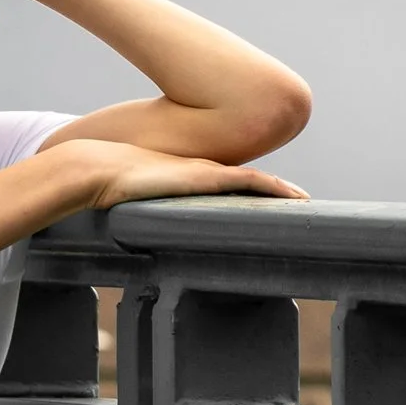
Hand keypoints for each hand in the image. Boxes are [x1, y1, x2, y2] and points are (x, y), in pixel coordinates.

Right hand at [55, 139, 307, 212]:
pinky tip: (294, 198)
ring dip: (281, 192)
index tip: (273, 201)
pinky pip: (251, 182)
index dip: (253, 190)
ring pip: (255, 182)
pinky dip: (275, 189)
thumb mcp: (131, 198)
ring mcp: (206, 172)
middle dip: (275, 192)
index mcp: (187, 176)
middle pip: (248, 181)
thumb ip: (138, 207)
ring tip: (305, 203)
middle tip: (301, 204)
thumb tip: (130, 236)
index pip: (229, 183)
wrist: (100, 168)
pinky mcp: (207, 177)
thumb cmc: (108, 185)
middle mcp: (202, 170)